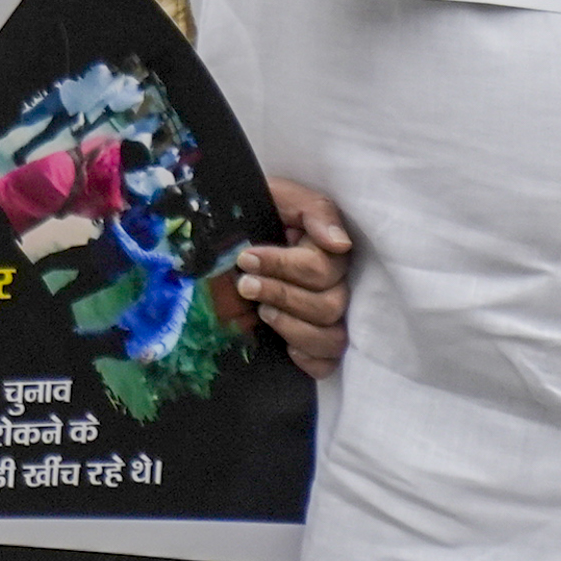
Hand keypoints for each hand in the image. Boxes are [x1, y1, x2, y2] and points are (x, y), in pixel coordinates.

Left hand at [230, 176, 355, 379]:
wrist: (220, 235)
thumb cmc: (251, 211)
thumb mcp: (278, 196)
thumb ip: (314, 210)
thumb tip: (340, 243)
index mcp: (327, 251)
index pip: (322, 270)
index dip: (284, 267)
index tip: (246, 258)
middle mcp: (333, 285)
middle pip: (330, 306)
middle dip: (282, 295)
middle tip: (245, 284)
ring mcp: (322, 317)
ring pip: (332, 338)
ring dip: (293, 328)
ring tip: (261, 313)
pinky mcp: (309, 343)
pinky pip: (327, 365)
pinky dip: (309, 360)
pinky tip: (285, 348)